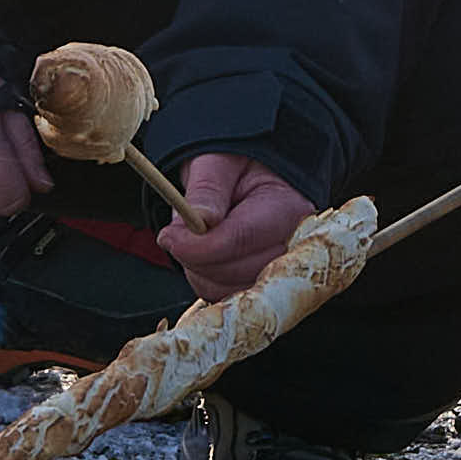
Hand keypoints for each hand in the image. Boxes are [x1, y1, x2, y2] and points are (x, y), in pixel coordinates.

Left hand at [159, 147, 314, 298]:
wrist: (241, 175)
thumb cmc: (232, 164)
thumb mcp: (217, 161)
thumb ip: (208, 188)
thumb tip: (201, 219)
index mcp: (288, 206)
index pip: (242, 238)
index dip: (199, 245)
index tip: (169, 237)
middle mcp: (291, 244)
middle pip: (237, 271)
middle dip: (198, 258)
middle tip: (176, 233)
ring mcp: (278, 269)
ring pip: (229, 290)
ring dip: (199, 270)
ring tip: (193, 239)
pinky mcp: (260, 284)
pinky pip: (226, 297)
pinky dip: (205, 279)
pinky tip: (204, 254)